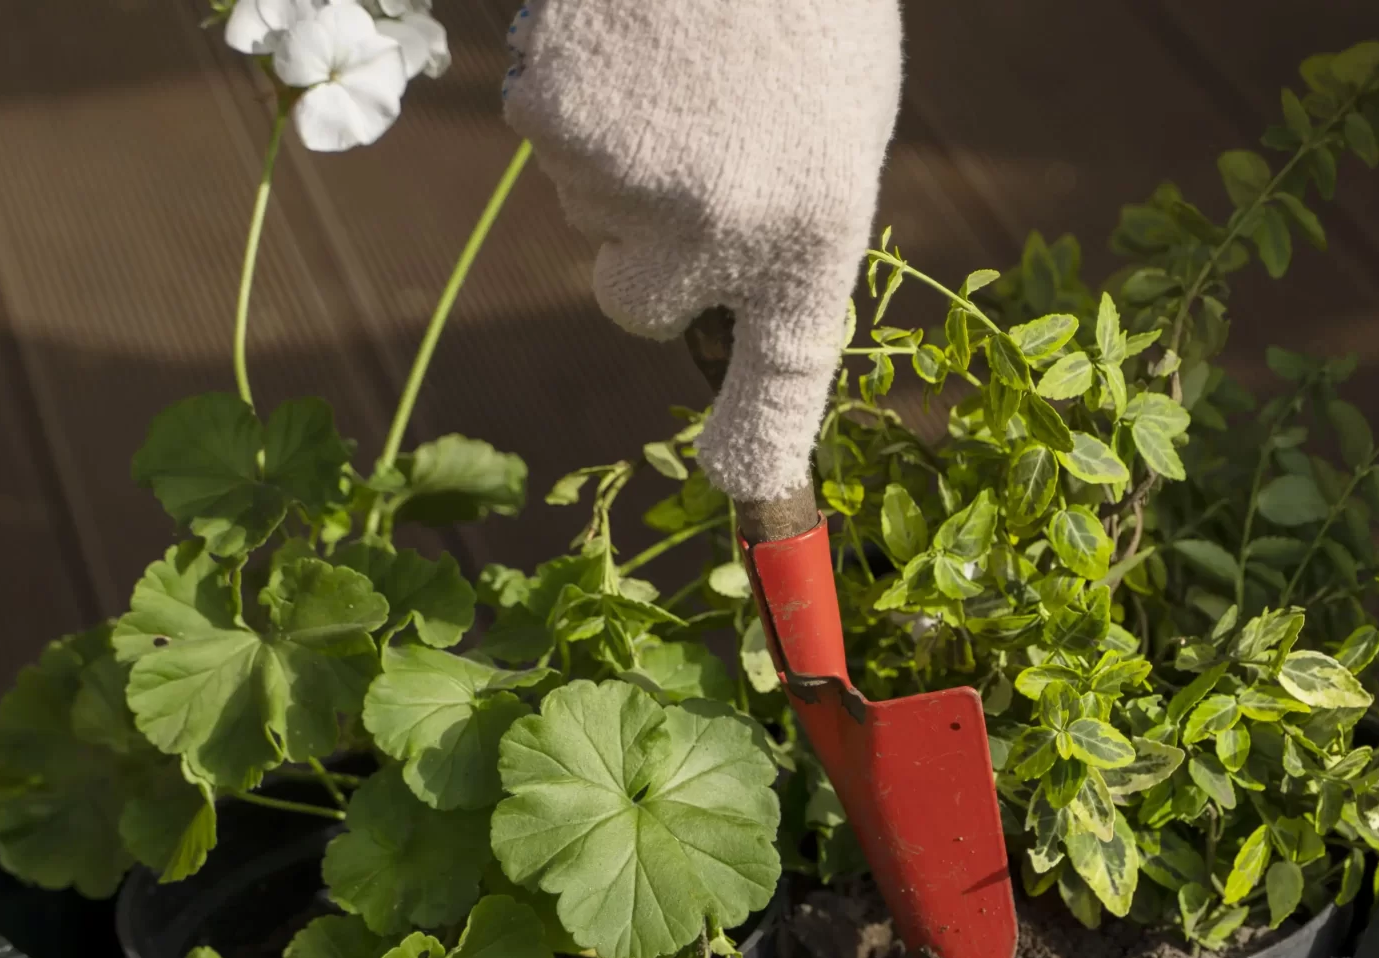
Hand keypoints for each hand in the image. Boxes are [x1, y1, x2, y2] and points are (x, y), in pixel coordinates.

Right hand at [502, 0, 901, 503]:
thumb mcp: (835, 119)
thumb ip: (780, 216)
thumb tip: (715, 289)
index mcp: (814, 227)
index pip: (784, 373)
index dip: (759, 447)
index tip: (742, 491)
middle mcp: (719, 228)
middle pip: (636, 296)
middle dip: (646, 240)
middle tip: (697, 138)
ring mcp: (626, 179)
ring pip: (585, 206)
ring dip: (618, 146)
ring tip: (681, 58)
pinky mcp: (552, 119)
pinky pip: (543, 137)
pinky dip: (572, 90)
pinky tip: (628, 33)